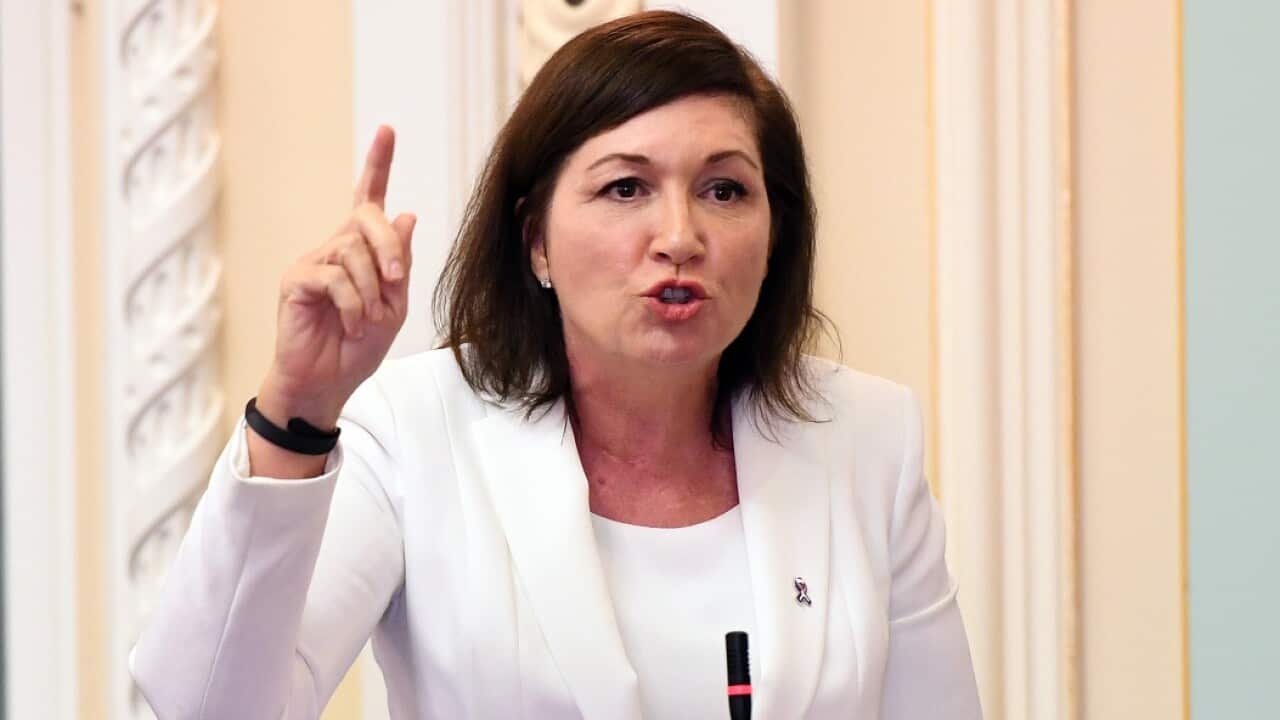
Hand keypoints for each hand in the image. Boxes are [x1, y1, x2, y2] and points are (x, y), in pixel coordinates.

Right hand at [256, 125, 415, 429]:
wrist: (327, 383)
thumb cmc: (358, 346)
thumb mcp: (394, 305)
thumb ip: (400, 263)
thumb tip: (407, 213)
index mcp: (360, 250)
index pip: (369, 198)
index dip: (378, 163)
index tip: (387, 130)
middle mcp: (335, 247)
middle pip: (367, 217)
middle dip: (390, 246)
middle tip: (396, 281)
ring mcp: (313, 261)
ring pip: (353, 252)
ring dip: (371, 289)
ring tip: (366, 319)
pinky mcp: (297, 281)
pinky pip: (333, 277)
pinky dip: (351, 303)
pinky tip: (350, 323)